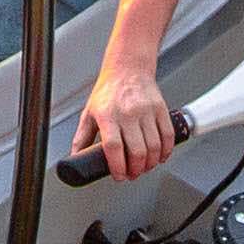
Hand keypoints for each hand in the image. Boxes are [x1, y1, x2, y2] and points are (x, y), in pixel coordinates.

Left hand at [79, 50, 179, 186]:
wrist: (127, 68)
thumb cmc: (108, 91)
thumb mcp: (89, 113)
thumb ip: (82, 137)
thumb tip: (75, 157)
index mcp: (108, 115)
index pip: (114, 147)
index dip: (118, 167)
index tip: (119, 176)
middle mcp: (128, 112)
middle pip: (137, 151)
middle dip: (136, 170)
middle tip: (132, 174)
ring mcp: (146, 110)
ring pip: (154, 146)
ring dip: (150, 163)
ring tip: (144, 167)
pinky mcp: (160, 108)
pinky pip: (168, 135)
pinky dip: (166, 151)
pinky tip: (159, 156)